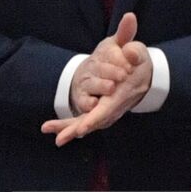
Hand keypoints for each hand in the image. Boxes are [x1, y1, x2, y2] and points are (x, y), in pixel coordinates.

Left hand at [46, 14, 151, 144]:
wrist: (144, 74)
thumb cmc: (138, 63)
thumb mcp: (139, 53)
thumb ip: (134, 52)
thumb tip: (130, 52)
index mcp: (122, 94)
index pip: (107, 109)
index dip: (94, 119)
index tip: (81, 129)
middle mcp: (113, 107)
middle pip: (93, 121)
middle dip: (75, 129)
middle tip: (59, 139)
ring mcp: (106, 111)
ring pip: (85, 122)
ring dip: (67, 128)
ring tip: (46, 128)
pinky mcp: (99, 110)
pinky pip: (82, 119)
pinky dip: (68, 124)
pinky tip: (51, 127)